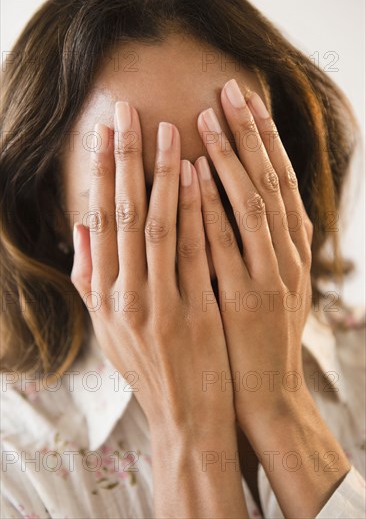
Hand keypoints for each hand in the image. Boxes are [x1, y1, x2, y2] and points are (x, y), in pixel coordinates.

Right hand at [70, 101, 236, 435]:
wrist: (186, 415)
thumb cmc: (147, 367)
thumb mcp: (107, 328)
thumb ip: (91, 279)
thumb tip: (81, 229)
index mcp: (104, 296)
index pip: (99, 222)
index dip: (100, 175)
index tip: (103, 134)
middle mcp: (127, 296)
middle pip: (125, 214)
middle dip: (126, 159)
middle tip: (129, 112)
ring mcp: (162, 304)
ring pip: (159, 226)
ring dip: (163, 175)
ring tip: (169, 129)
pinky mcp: (198, 312)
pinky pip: (195, 253)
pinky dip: (195, 211)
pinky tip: (199, 176)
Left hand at [193, 78, 313, 431]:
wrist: (263, 392)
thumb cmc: (261, 336)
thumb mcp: (274, 286)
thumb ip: (271, 246)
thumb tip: (261, 205)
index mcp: (293, 249)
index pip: (281, 181)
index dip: (266, 139)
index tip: (247, 101)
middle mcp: (288, 256)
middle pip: (271, 181)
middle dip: (252, 133)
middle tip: (230, 89)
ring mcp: (269, 277)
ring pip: (252, 204)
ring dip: (231, 158)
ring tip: (206, 118)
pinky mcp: (246, 300)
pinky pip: (225, 244)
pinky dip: (211, 206)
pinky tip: (193, 174)